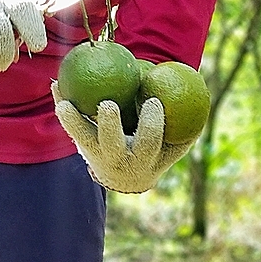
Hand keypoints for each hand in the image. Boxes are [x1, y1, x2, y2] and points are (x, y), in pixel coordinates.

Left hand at [51, 81, 195, 192]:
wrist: (125, 178)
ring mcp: (96, 154)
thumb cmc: (156, 153)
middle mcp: (116, 159)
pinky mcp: (81, 145)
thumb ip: (188, 128)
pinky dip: (62, 104)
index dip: (151, 123)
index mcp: (143, 159)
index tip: (152, 100)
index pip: (148, 142)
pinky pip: (69, 125)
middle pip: (110, 144)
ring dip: (72, 120)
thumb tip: (204, 96)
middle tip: (107, 104)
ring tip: (64, 103)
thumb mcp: (175, 147)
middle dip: (108, 126)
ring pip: (82, 138)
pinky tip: (56, 83)